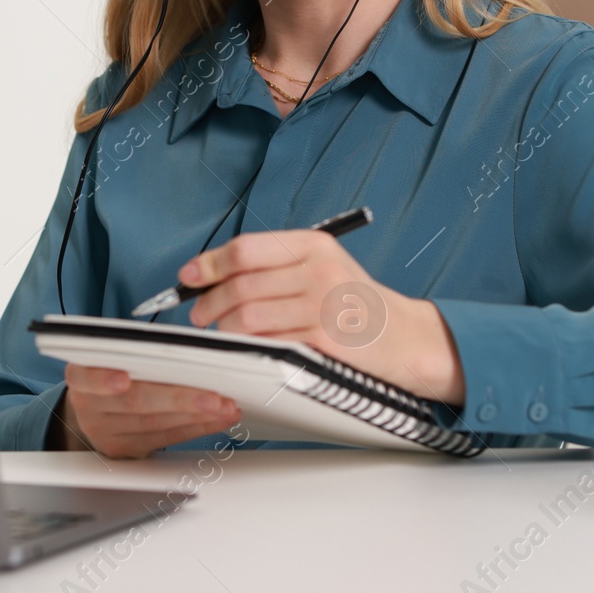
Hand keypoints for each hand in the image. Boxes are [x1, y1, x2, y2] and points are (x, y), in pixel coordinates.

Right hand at [57, 362, 240, 458]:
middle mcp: (89, 407)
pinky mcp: (126, 450)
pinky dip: (196, 427)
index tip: (122, 381)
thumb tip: (183, 349)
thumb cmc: (108, 373)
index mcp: (81, 376)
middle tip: (211, 397)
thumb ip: (132, 353)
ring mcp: (106, 433)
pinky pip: (165, 438)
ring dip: (196, 416)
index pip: (85, 377)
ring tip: (224, 406)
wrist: (92, 410)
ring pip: (155, 424)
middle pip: (135, 403)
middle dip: (178, 400)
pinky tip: (216, 418)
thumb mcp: (109, 357)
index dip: (102, 380)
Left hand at [182, 229, 465, 405]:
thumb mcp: (322, 266)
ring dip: (224, 329)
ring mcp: (322, 306)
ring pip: (246, 317)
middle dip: (208, 303)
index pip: (246, 249)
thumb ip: (275, 265)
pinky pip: (267, 342)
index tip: (189, 276)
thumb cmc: (355, 303)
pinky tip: (247, 347)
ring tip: (223, 333)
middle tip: (199, 315)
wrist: (404, 337)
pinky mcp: (323, 340)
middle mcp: (318, 270)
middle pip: (240, 285)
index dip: (209, 264)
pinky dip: (247, 346)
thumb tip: (213, 272)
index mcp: (314, 245)